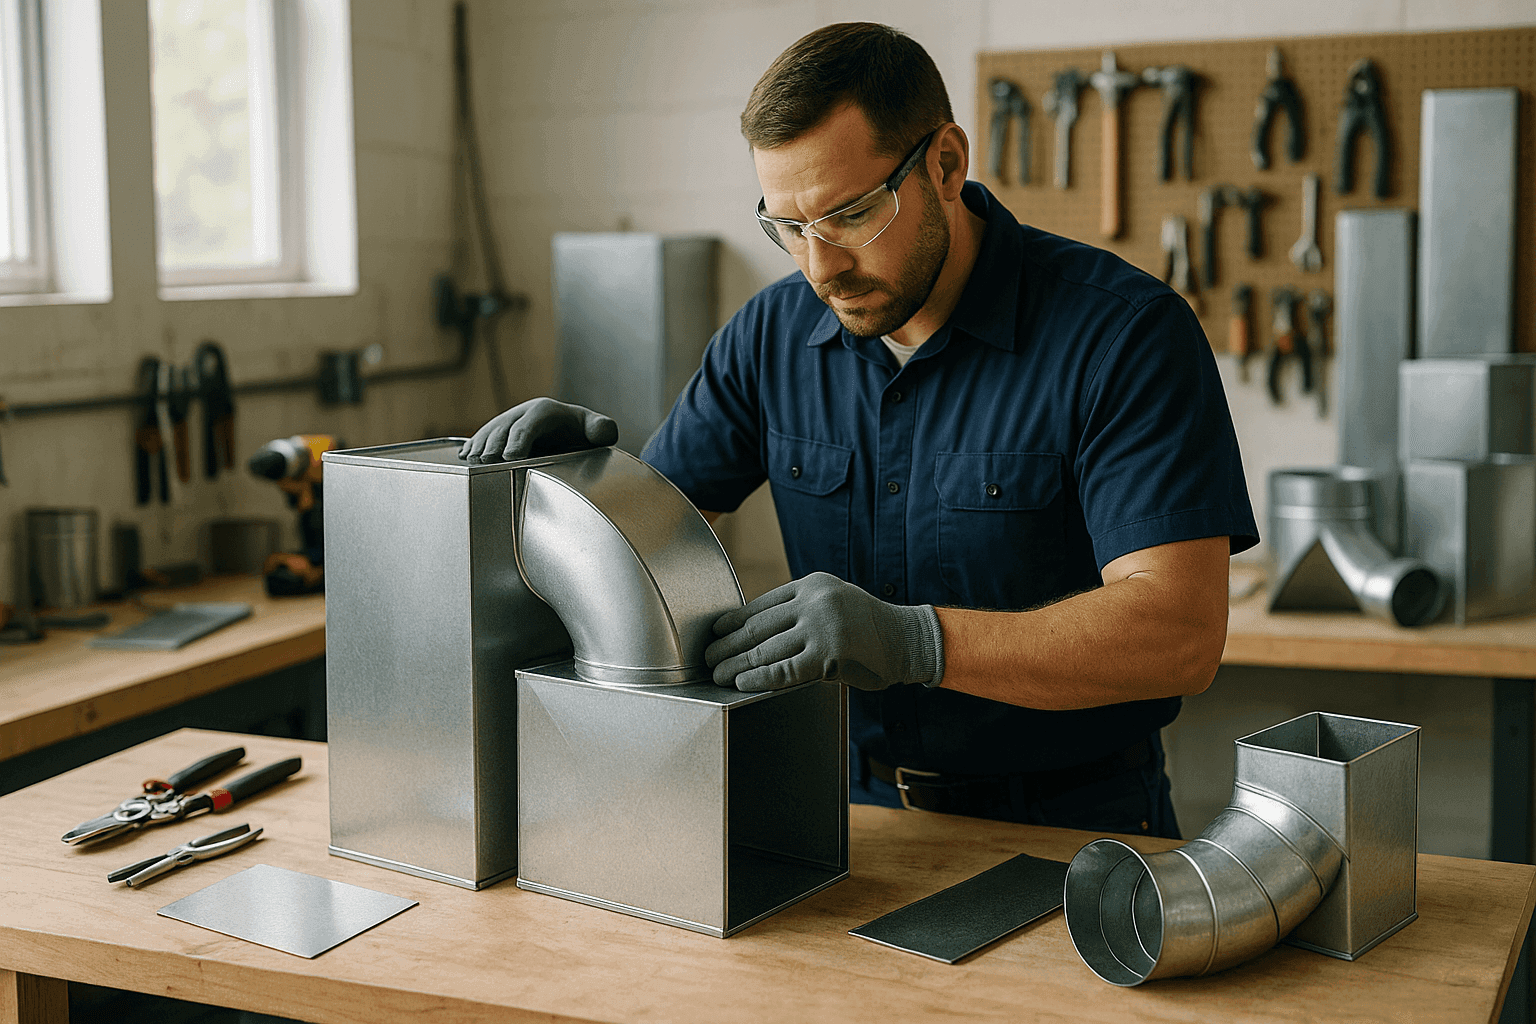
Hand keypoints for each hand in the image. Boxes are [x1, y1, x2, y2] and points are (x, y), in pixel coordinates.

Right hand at [458, 398, 617, 461]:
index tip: (511, 457)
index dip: (518, 440)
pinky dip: (472, 445)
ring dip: (479, 445)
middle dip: (494, 444)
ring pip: (489, 432)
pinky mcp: (498, 433)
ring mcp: (508, 422)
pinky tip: (464, 456)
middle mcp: (522, 413)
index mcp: (544, 411)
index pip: (528, 425)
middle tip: (487, 461)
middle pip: (503, 428)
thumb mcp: (597, 430)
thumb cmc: (582, 432)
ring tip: (472, 460)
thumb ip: (602, 429)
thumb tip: (601, 432)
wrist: (568, 429)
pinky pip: (482, 437)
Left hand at [705, 572, 943, 692]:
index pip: (761, 603)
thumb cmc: (868, 627)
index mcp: (811, 584)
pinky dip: (759, 677)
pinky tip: (743, 683)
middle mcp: (814, 601)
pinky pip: (784, 670)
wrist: (907, 640)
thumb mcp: (833, 603)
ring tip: (718, 674)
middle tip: (708, 657)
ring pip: (766, 648)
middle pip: (758, 626)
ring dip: (736, 664)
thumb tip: (755, 631)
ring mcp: (822, 627)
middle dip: (728, 644)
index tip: (715, 632)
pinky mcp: (828, 655)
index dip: (733, 620)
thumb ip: (800, 611)